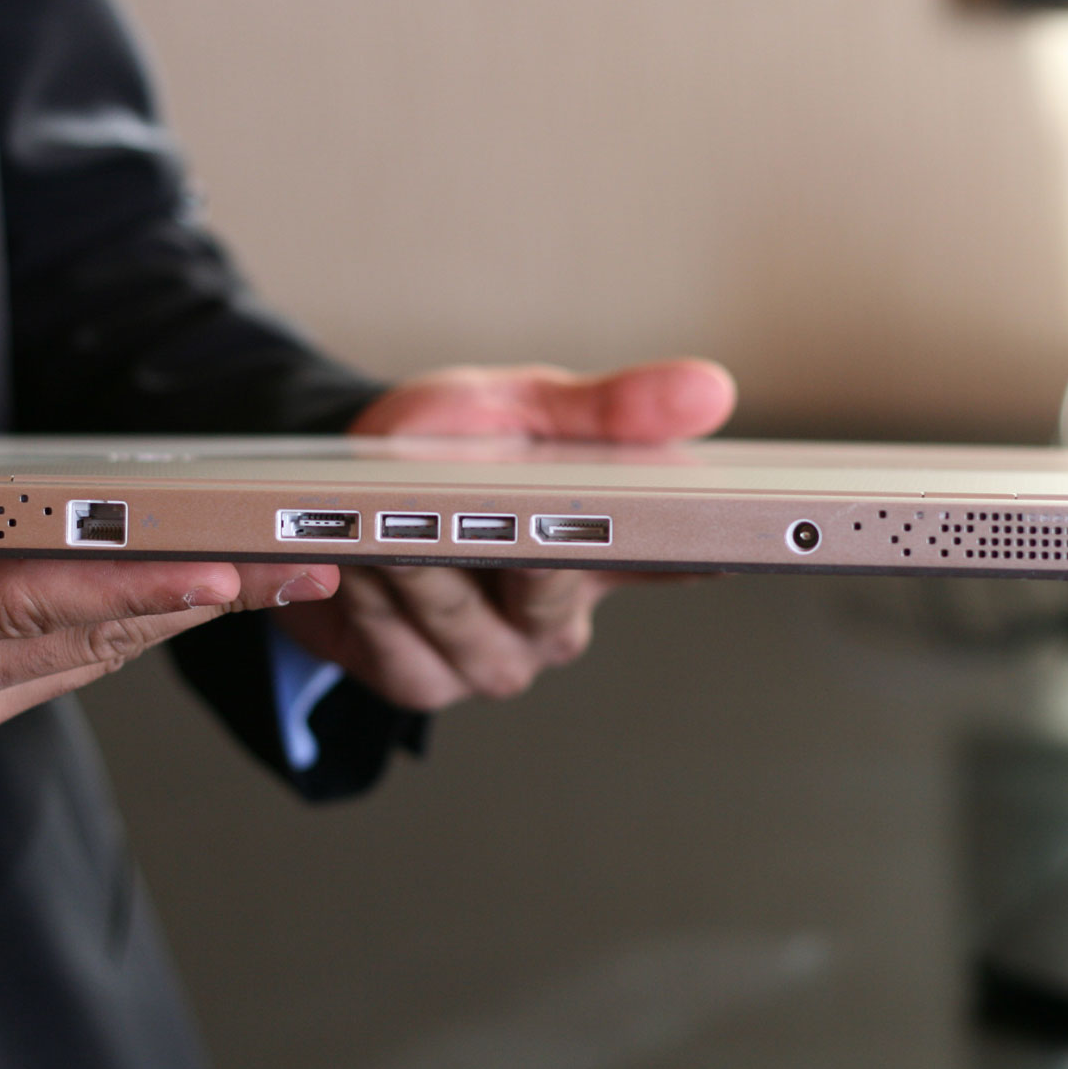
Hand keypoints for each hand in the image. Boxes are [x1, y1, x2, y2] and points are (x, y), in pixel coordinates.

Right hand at [0, 319, 336, 854]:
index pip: (36, 595)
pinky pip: (60, 678)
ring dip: (181, 619)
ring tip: (267, 580)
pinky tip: (168, 605)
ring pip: (92, 661)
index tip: (224, 562)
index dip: (140, 579)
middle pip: (97, 633)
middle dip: (208, 598)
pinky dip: (121, 639)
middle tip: (303, 565)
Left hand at [275, 359, 735, 710]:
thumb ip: (610, 406)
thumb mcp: (526, 404)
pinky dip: (373, 604)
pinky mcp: (421, 681)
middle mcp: (555, 620)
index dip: (700, 558)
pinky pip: (402, 654)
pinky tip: (354, 565)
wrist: (346, 486)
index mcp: (603, 554)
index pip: (678, 561)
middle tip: (497, 525)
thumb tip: (711, 388)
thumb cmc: (451, 444)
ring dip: (421, 572)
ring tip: (388, 528)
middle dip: (517, 557)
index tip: (721, 547)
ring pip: (464, 628)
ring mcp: (490, 658)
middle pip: (551, 599)